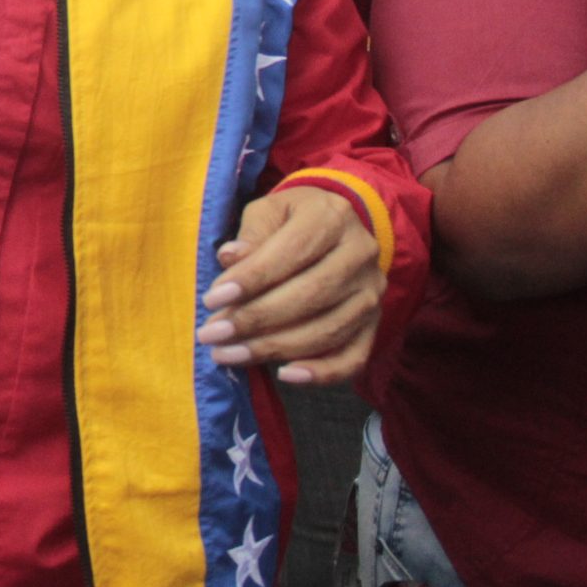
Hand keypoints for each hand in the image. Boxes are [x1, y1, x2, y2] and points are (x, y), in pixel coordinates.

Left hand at [198, 186, 385, 384]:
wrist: (336, 226)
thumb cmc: (292, 218)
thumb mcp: (268, 211)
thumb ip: (251, 234)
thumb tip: (229, 258)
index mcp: (332, 219)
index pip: (291, 254)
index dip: (251, 280)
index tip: (212, 300)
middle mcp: (360, 256)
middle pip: (310, 296)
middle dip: (255, 320)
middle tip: (213, 334)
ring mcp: (371, 293)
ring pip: (327, 330)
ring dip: (274, 349)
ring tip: (229, 354)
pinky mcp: (374, 323)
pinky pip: (354, 357)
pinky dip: (321, 372)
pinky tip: (285, 375)